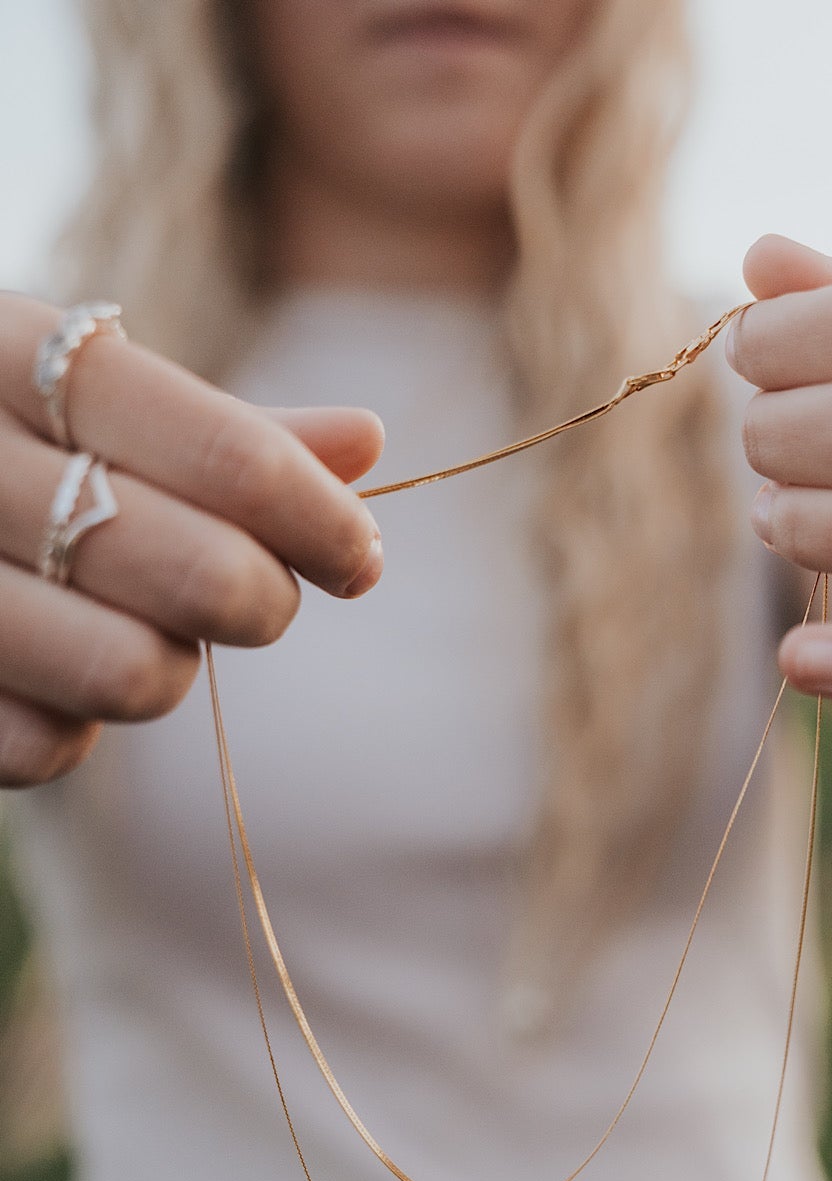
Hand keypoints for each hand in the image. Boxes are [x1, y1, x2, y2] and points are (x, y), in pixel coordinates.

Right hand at [0, 294, 384, 786]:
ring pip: (136, 676)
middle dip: (258, 600)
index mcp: (14, 352)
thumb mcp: (66, 393)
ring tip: (131, 627)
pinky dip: (65, 727)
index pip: (231, 455)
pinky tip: (40, 673)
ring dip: (162, 667)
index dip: (324, 522)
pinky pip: (44, 749)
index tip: (359, 560)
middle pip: (205, 577)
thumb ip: (219, 429)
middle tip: (255, 596)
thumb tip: (369, 442)